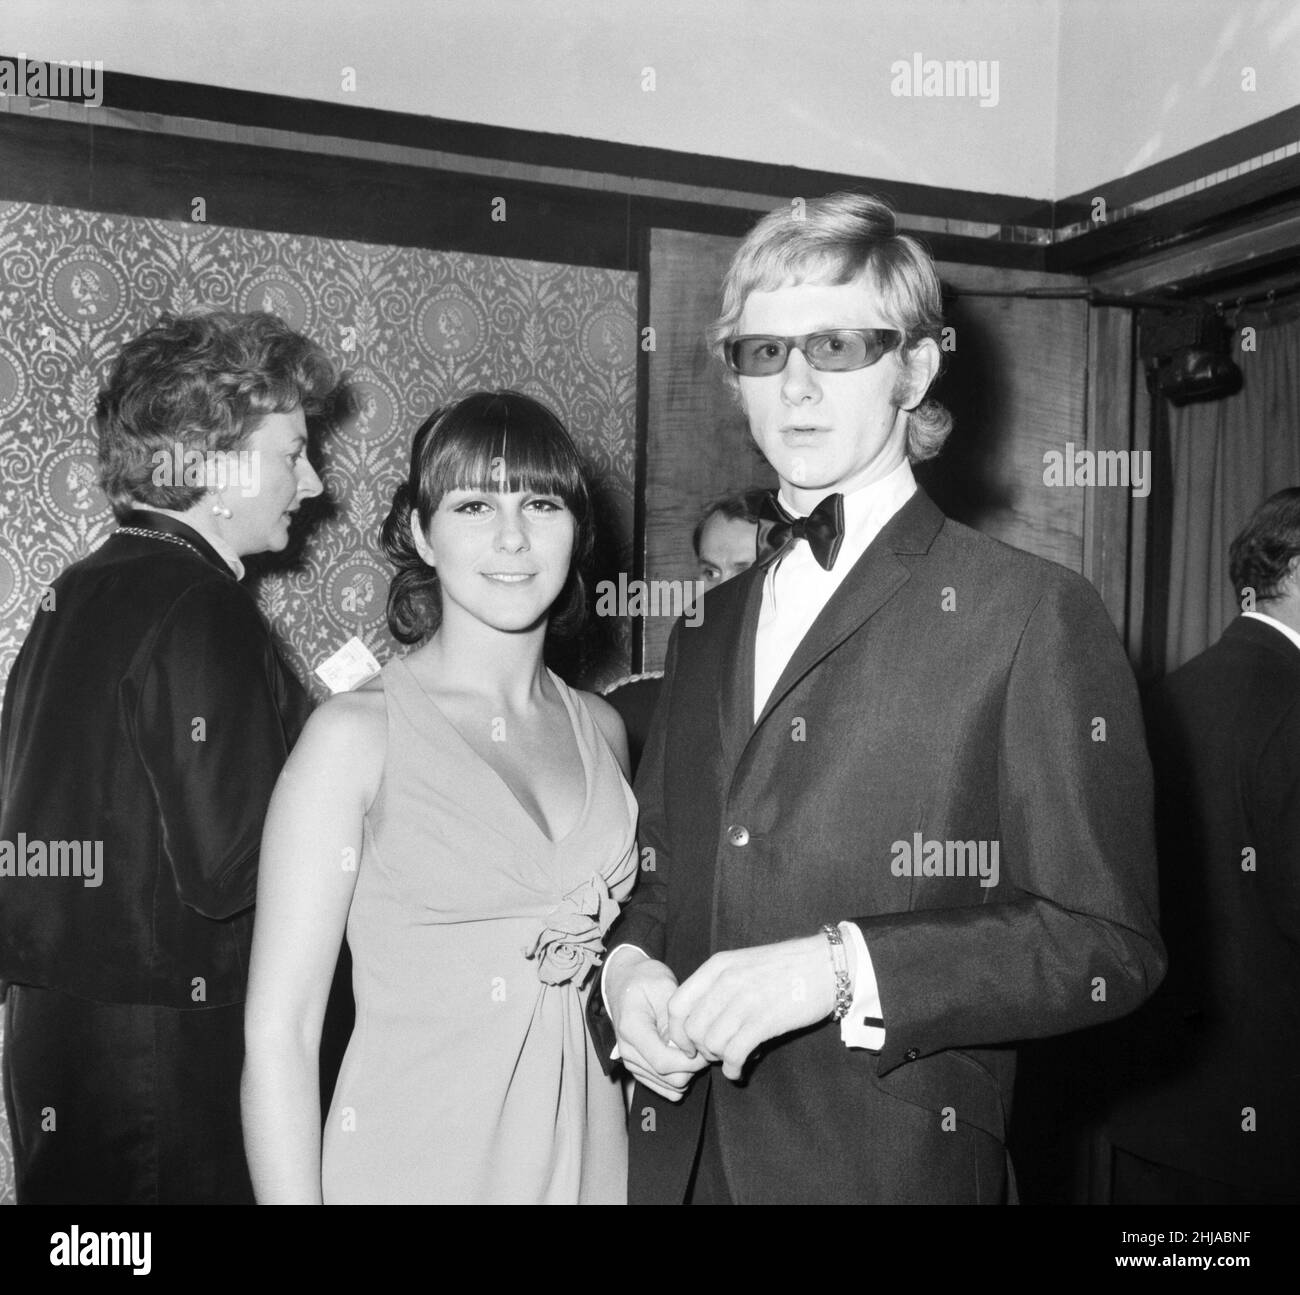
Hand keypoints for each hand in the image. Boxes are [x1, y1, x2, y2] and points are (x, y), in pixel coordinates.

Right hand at [606, 950, 709, 1102]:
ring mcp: (632, 1063)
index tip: (705, 1047)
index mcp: (631, 1029)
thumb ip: (675, 1019)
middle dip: (693, 1067)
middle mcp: (628, 1051)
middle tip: (704, 1046)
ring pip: (670, 1087)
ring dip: (688, 1072)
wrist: (625, 982)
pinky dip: (680, 1077)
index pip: (663, 1061)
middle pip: (669, 1078)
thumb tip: (688, 1047)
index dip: (691, 1060)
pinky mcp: (639, 1069)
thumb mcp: (664, 986)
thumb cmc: (646, 980)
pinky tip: (685, 1057)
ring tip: (694, 1048)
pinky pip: (666, 1088)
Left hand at [666, 935, 837, 1080]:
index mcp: (717, 966)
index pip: (676, 1006)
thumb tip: (696, 1022)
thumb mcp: (743, 964)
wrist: (826, 964)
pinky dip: (732, 1069)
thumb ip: (717, 986)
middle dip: (699, 1050)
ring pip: (710, 1044)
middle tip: (715, 1054)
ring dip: (717, 1058)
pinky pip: (734, 1054)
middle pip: (691, 1030)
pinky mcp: (765, 1021)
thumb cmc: (785, 967)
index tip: (687, 1045)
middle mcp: (725, 981)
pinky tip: (738, 1070)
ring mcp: (745, 1000)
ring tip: (731, 1058)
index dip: (676, 1033)